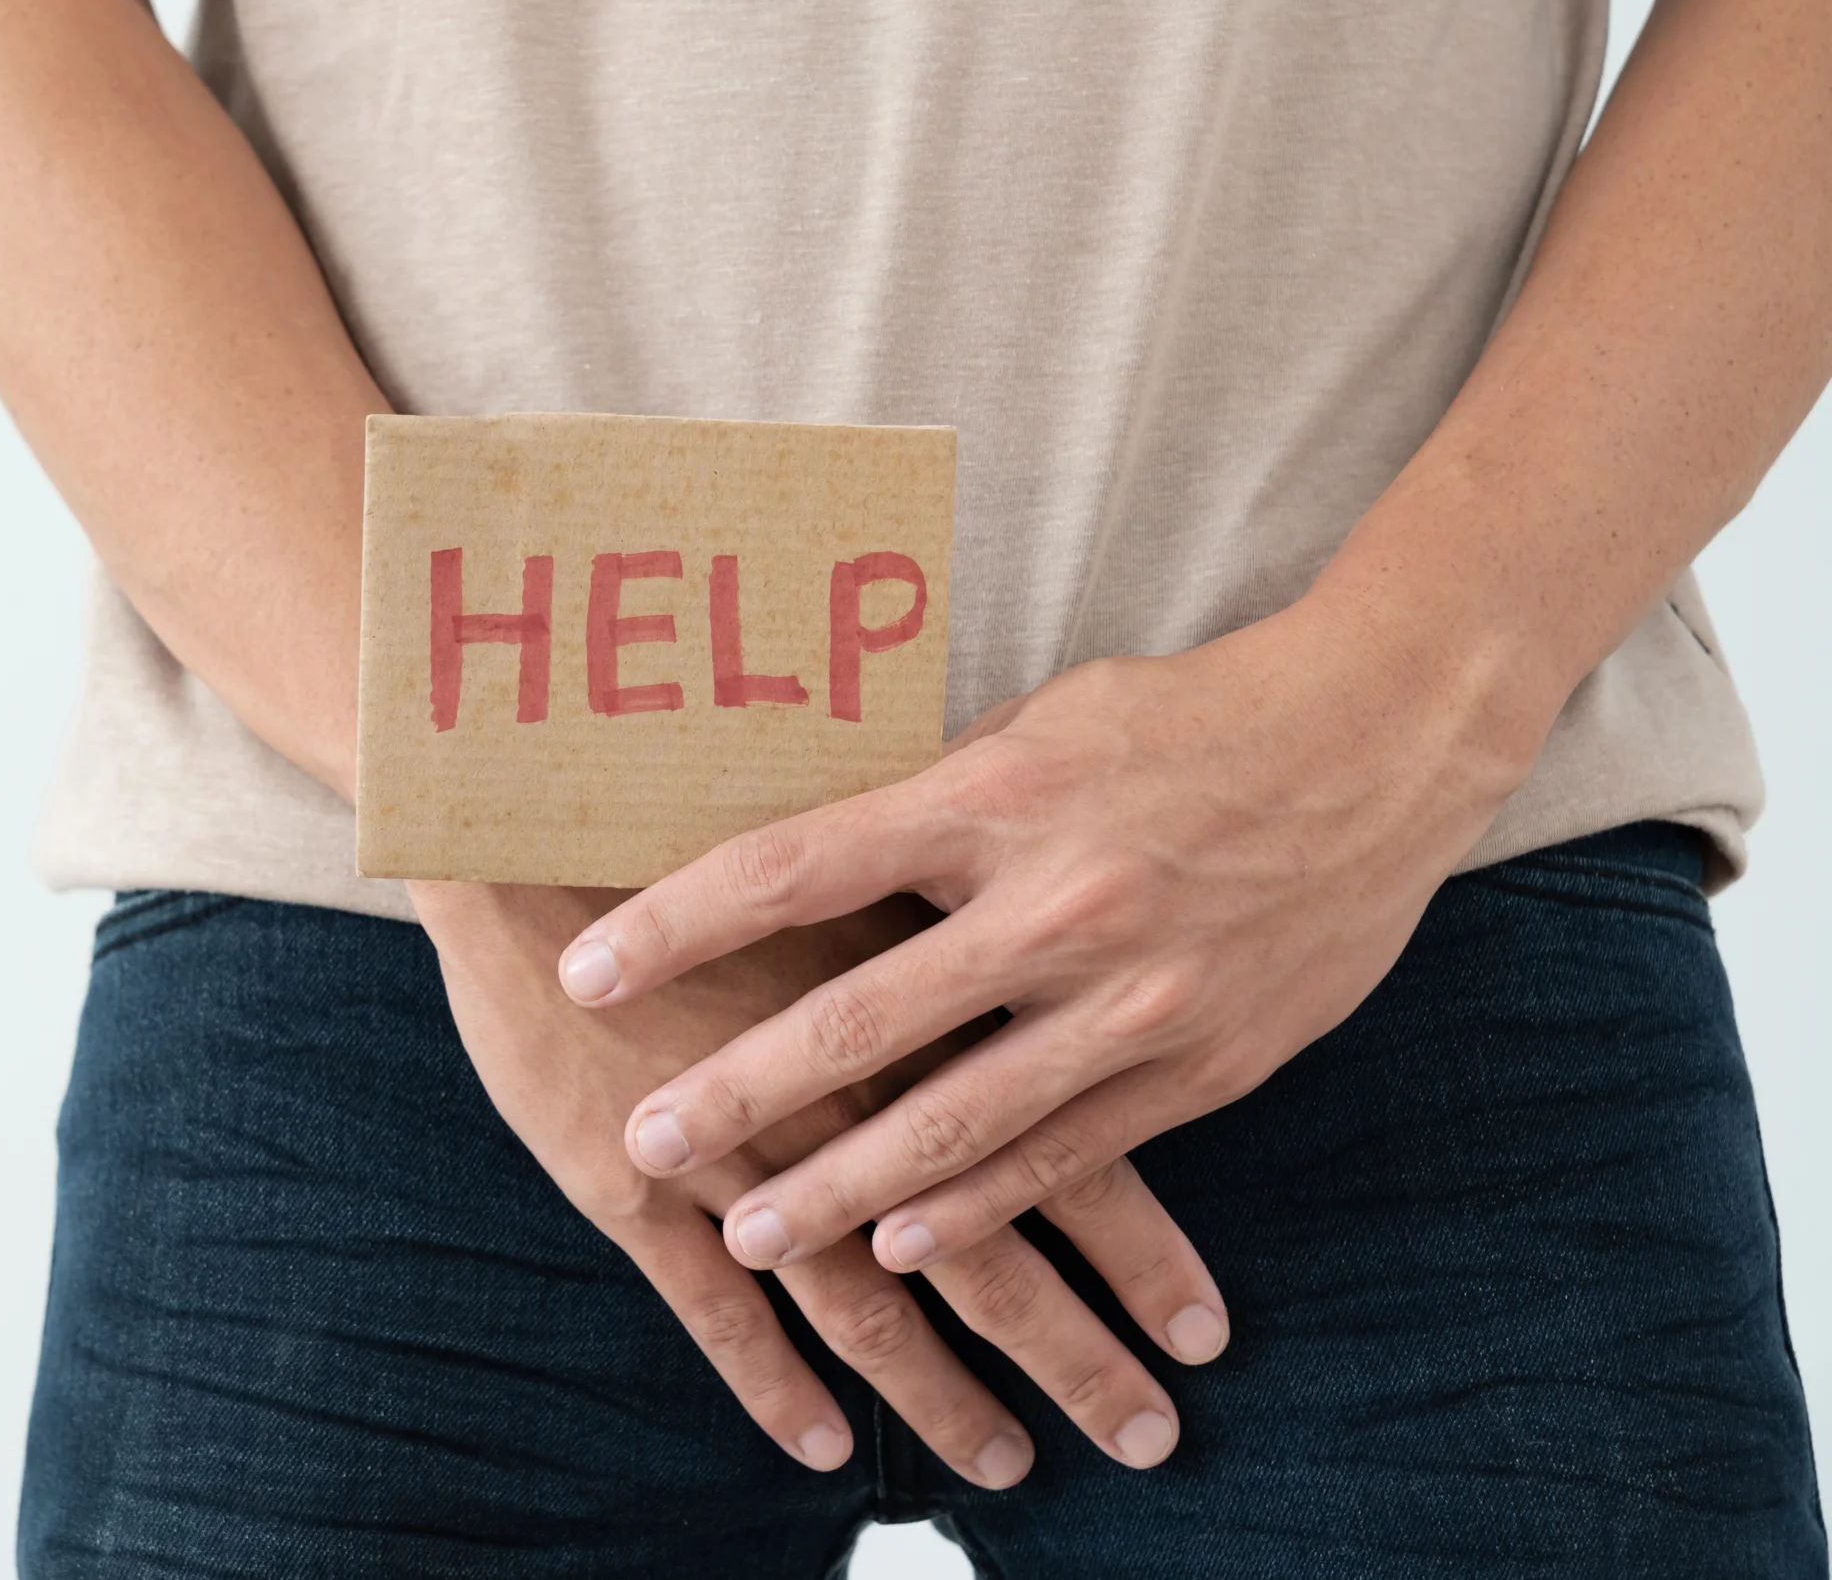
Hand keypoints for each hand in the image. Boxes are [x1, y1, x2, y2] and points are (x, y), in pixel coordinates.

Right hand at [413, 878, 1230, 1483]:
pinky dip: (770, 1390)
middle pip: (993, 1255)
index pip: (1068, 1150)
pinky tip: (820, 1453)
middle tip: (1150, 1439)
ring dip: (947, 1401)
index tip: (1207, 1332)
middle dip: (1079, 1356)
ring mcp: (745, 1155)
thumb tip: (1057, 908)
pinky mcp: (635, 1191)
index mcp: (923, 1017)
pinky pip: (716, 1317)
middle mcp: (854, 1101)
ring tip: (1013, 1469)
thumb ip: (958, 902)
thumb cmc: (696, 803)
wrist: (525, 830)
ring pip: (867, 1312)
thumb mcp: (850, 848)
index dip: (1142, 1251)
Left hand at [557, 596, 1533, 1280]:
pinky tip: (901, 1249)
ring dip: (840, 1190)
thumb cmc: (1185, 718)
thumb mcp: (1042, 725)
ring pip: (956, 1121)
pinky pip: (1065, 1156)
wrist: (1382, 742)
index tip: (586, 969)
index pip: (795, 865)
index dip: (679, 925)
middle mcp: (1053, 904)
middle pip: (859, 1018)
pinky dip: (977, 1209)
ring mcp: (1131, 999)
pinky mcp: (1201, 1065)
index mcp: (993, 798)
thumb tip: (812, 850)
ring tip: (745, 1235)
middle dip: (737, 1093)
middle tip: (643, 1144)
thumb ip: (934, 802)